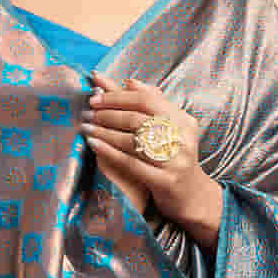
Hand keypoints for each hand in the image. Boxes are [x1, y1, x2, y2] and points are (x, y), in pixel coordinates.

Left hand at [79, 71, 215, 235]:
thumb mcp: (169, 128)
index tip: (96, 96)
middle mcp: (182, 138)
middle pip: (138, 119)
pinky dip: (110, 152)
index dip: (119, 96)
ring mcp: (175, 161)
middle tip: (88, 112)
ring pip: (133, 140)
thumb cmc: (174, 158)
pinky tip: (94, 145)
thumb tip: (129, 82)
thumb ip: (151, 104)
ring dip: (105, 132)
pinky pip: (132, 163)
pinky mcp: (165, 181)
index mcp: (183, 120)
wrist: (191, 196)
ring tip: (86, 127)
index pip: (147, 100)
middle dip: (108, 114)